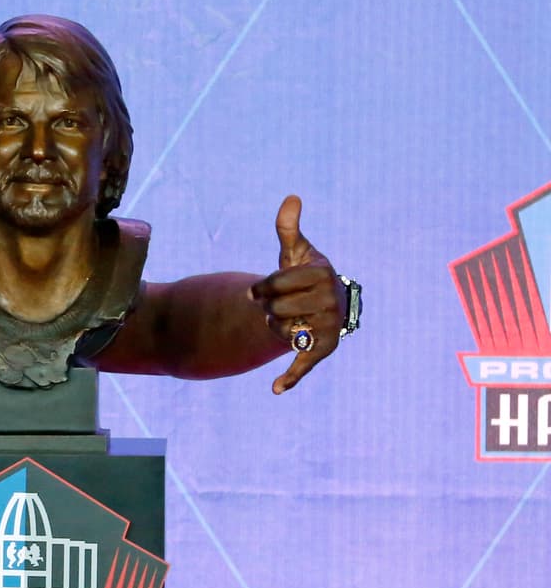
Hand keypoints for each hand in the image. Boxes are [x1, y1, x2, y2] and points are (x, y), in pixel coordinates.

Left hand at [249, 195, 344, 393]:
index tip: (258, 291)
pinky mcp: (322, 350)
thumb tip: (291, 198)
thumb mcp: (297, 252)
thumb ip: (289, 229)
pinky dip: (290, 377)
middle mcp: (330, 302)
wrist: (326, 304)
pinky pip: (304, 364)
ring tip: (285, 319)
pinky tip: (276, 389)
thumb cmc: (306, 275)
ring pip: (282, 332)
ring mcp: (328, 328)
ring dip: (275, 327)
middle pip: (276, 309)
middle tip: (276, 305)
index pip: (277, 284)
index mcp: (322, 275)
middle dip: (269, 307)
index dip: (262, 287)